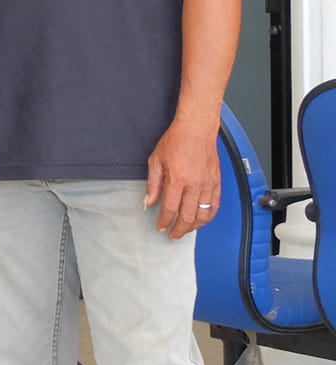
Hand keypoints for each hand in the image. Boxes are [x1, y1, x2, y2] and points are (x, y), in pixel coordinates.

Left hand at [145, 116, 221, 239]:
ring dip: (194, 226)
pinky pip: (215, 205)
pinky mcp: (217, 183)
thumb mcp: (156, 160)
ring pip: (203, 214)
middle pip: (188, 216)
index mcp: (177, 179)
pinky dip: (208, 216)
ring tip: (186, 230)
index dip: (164, 221)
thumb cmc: (176, 141)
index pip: (169, 208)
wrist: (197, 130)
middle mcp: (195, 184)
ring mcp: (208, 184)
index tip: (160, 226)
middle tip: (173, 235)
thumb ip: (153, 184)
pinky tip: (201, 220)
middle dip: (179, 229)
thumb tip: (148, 201)